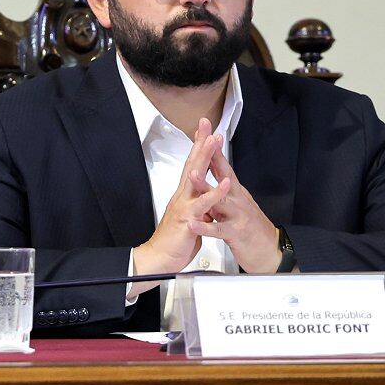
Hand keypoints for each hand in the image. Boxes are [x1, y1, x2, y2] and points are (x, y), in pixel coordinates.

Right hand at [134, 119, 230, 274]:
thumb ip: (200, 206)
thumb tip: (209, 201)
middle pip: (193, 163)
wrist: (160, 259)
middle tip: (207, 124)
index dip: (200, 147)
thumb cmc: (176, 240)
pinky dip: (215, 193)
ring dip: (206, 158)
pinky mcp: (188, 218)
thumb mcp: (192, 218)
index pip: (194, 166)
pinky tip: (225, 183)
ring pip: (196, 176)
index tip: (206, 130)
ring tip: (215, 141)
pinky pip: (203, 203)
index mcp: (186, 194)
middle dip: (201, 143)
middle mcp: (184, 195)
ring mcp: (185, 205)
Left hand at [187, 145, 283, 272]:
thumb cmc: (253, 230)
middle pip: (224, 176)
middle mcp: (238, 200)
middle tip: (203, 142)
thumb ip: (224, 194)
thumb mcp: (239, 206)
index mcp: (236, 193)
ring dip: (206, 187)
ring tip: (193, 176)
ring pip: (220, 199)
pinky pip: (218, 230)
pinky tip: (194, 224)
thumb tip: (213, 181)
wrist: (271, 251)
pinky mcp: (236, 234)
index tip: (205, 134)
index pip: (224, 168)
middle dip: (212, 158)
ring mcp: (238, 216)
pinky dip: (206, 227)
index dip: (214, 151)